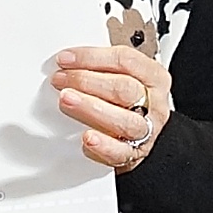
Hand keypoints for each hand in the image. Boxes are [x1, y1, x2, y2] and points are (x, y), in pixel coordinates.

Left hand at [51, 43, 173, 171]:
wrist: (142, 137)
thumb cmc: (129, 102)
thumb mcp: (124, 76)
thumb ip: (102, 68)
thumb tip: (67, 63)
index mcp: (153, 77)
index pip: (125, 60)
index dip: (92, 57)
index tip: (65, 59)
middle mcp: (152, 103)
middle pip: (124, 88)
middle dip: (87, 81)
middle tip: (60, 79)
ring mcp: (145, 130)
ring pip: (124, 120)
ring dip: (91, 109)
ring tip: (66, 101)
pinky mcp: (134, 154)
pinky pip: (120, 151)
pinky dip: (103, 145)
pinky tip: (87, 137)